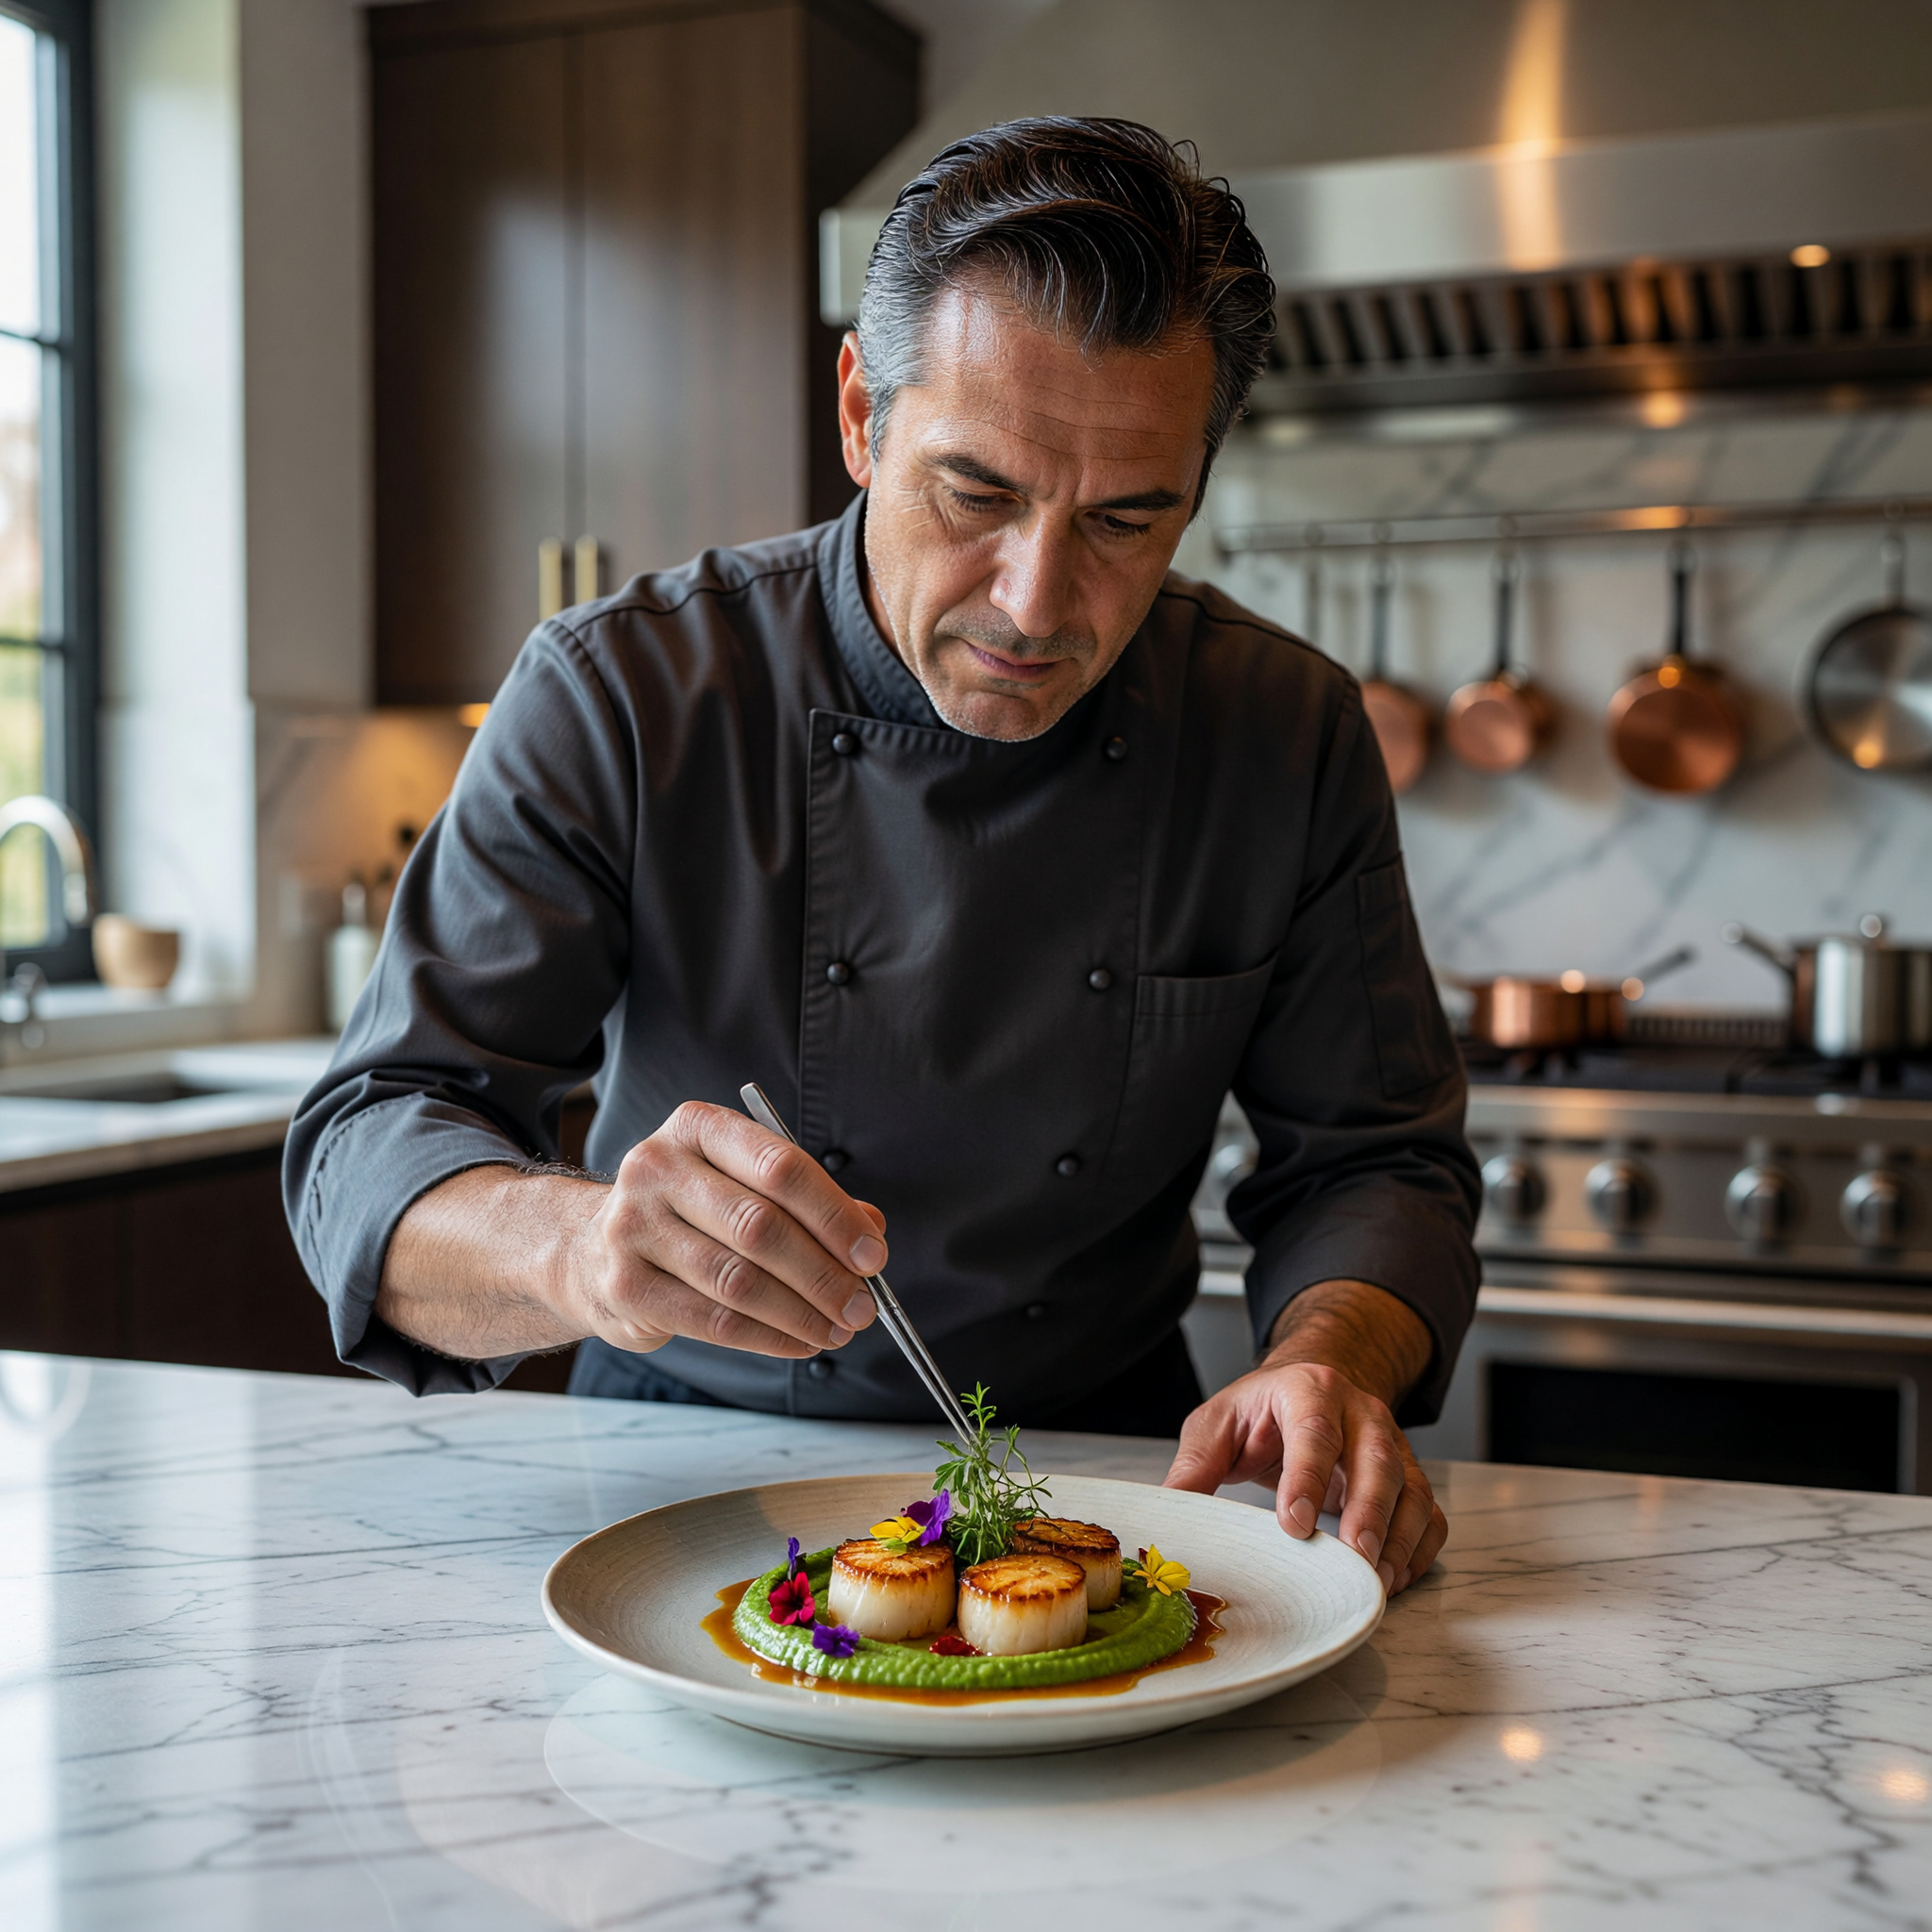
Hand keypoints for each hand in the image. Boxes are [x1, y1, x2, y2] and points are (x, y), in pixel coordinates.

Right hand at [557, 1102, 886, 1358]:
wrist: (587, 1247)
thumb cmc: (687, 1211)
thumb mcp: (741, 1182)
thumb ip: (805, 1200)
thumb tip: (870, 1230)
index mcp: (697, 1128)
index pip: (780, 1166)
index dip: (834, 1215)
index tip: (872, 1255)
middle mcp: (656, 1168)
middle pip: (760, 1227)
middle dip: (824, 1274)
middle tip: (862, 1306)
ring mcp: (633, 1227)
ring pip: (739, 1281)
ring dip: (801, 1313)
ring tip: (837, 1330)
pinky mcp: (626, 1287)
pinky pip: (714, 1321)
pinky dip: (768, 1338)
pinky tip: (799, 1343)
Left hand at [1162, 1280, 1445, 1594]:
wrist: (1311, 1389)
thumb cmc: (1261, 1412)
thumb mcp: (1218, 1424)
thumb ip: (1196, 1464)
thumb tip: (1171, 1509)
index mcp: (1308, 1390)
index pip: (1314, 1429)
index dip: (1306, 1476)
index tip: (1294, 1524)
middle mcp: (1360, 1413)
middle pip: (1377, 1459)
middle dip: (1369, 1512)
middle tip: (1355, 1559)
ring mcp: (1392, 1444)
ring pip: (1412, 1489)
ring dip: (1398, 1538)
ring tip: (1375, 1581)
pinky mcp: (1409, 1477)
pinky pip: (1428, 1514)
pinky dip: (1419, 1549)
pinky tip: (1395, 1578)